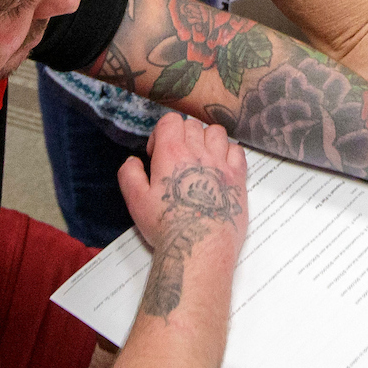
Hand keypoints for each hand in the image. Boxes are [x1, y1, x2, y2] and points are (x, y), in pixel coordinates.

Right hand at [120, 112, 249, 265]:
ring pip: (217, 132)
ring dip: (206, 141)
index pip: (171, 120)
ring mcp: (222, 163)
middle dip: (182, 138)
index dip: (162, 133)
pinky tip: (219, 167)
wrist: (200, 247)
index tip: (158, 153)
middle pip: (193, 126)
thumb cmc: (168, 226)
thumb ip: (130, 175)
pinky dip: (228, 153)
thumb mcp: (136, 201)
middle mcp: (199, 151)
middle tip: (177, 161)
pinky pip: (237, 150)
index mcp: (172, 152)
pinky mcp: (238, 177)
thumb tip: (133, 161)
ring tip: (199, 161)